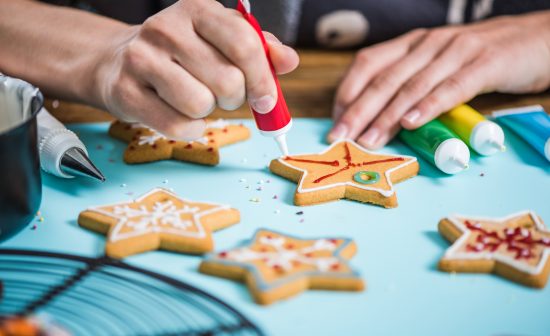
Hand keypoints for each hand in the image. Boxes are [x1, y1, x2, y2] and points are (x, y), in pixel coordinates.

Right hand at [92, 0, 298, 139]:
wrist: (120, 61)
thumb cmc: (184, 53)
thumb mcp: (221, 39)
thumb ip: (259, 48)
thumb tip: (289, 60)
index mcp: (197, 9)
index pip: (243, 43)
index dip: (262, 78)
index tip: (267, 100)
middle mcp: (166, 28)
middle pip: (227, 80)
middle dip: (235, 98)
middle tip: (224, 95)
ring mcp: (141, 59)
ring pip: (200, 104)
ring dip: (209, 112)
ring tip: (199, 100)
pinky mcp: (125, 91)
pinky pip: (177, 126)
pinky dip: (190, 129)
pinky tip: (182, 114)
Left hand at [328, 11, 549, 148]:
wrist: (538, 39)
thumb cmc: (482, 58)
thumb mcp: (439, 65)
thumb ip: (412, 84)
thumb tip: (380, 120)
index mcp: (413, 43)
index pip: (368, 64)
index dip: (348, 92)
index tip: (335, 121)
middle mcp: (429, 44)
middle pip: (384, 79)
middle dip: (357, 111)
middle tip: (339, 138)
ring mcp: (456, 51)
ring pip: (412, 85)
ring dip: (385, 116)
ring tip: (368, 140)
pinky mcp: (485, 64)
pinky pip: (451, 87)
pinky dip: (428, 106)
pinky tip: (411, 123)